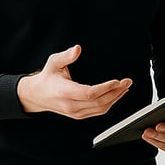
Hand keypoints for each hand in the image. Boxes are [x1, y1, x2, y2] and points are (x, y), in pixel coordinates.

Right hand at [17, 45, 131, 119]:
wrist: (37, 95)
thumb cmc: (47, 78)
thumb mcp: (53, 62)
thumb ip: (66, 55)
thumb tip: (77, 49)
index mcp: (65, 92)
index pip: (89, 93)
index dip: (105, 88)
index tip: (117, 81)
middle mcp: (71, 105)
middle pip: (99, 102)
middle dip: (116, 92)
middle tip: (127, 82)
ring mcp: (76, 112)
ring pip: (101, 109)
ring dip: (116, 98)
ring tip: (125, 87)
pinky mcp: (79, 115)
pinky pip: (98, 111)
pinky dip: (110, 104)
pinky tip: (116, 95)